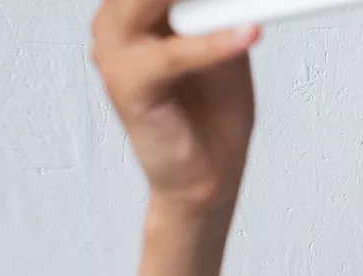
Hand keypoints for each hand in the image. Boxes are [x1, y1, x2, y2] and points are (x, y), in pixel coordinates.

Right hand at [91, 0, 260, 212]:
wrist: (210, 172)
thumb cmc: (212, 105)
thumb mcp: (224, 34)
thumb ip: (220, 5)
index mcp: (134, 6)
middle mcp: (115, 20)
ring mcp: (114, 51)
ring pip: (153, 2)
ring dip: (207, 3)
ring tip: (243, 6)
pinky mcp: (128, 85)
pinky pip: (175, 55)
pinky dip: (215, 44)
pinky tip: (249, 34)